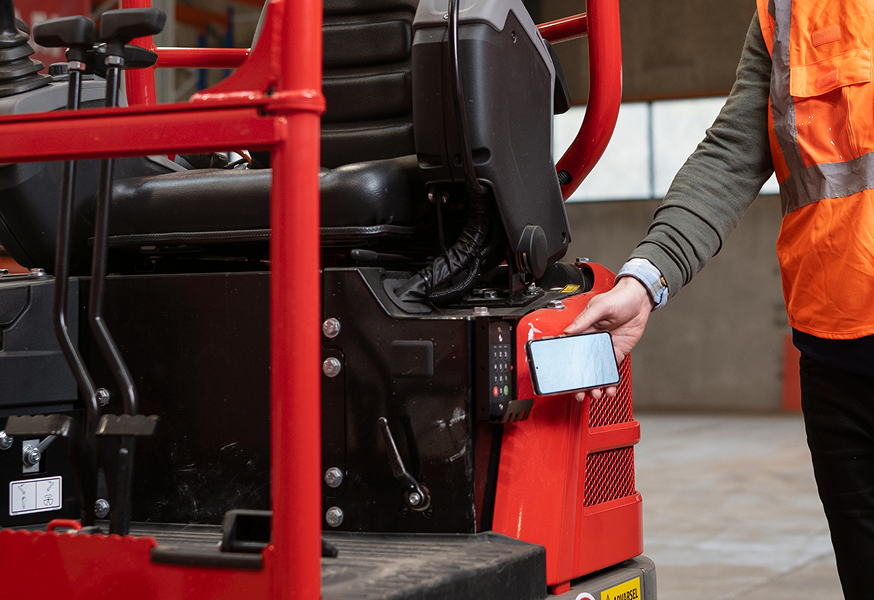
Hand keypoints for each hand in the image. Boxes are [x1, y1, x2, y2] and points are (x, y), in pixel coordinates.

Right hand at [564, 276, 654, 400]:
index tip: (564, 374)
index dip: (566, 362)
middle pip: (582, 364)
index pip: (570, 348)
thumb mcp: (600, 306)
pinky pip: (611, 369)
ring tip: (594, 394)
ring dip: (594, 384)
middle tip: (578, 391)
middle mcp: (592, 341)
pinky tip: (609, 388)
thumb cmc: (619, 298)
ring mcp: (604, 348)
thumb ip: (585, 319)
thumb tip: (569, 330)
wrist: (640, 301)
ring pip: (596, 370)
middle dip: (580, 380)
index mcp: (583, 329)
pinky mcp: (617, 353)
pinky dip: (610, 380)